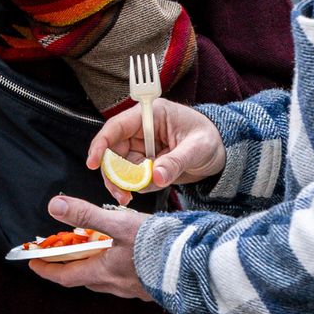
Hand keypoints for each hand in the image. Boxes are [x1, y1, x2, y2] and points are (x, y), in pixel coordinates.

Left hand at [26, 195, 150, 299]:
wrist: (197, 265)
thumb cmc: (158, 246)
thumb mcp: (119, 224)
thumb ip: (86, 215)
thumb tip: (55, 206)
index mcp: (104, 273)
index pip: (66, 276)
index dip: (47, 269)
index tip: (34, 262)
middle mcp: (117, 285)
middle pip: (85, 276)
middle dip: (71, 263)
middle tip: (63, 248)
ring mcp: (135, 288)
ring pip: (106, 277)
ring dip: (96, 262)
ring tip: (95, 243)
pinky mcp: (151, 285)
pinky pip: (126, 277)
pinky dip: (117, 264)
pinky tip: (127, 251)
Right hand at [87, 99, 225, 205]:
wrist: (221, 151)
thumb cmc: (210, 138)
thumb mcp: (197, 148)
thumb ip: (176, 162)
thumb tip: (156, 178)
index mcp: (150, 115)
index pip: (116, 127)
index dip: (101, 144)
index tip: (92, 163)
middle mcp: (141, 130)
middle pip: (112, 151)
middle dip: (112, 174)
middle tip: (121, 195)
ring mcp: (142, 147)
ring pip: (119, 167)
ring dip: (122, 184)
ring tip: (131, 198)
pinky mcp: (146, 162)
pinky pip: (133, 177)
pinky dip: (136, 187)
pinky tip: (150, 188)